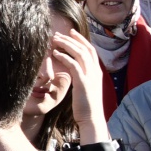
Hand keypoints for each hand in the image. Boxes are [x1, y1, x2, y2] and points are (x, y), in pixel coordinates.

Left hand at [49, 28, 106, 142]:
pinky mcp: (83, 82)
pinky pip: (73, 65)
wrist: (91, 118)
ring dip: (66, 44)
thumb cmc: (86, 105)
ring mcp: (90, 76)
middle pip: (85, 48)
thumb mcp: (86, 87)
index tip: (70, 32)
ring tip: (54, 40)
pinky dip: (64, 57)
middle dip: (71, 39)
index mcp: (96, 71)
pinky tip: (55, 54)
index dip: (81, 39)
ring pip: (79, 53)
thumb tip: (75, 70)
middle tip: (58, 33)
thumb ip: (82, 76)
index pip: (90, 49)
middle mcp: (95, 71)